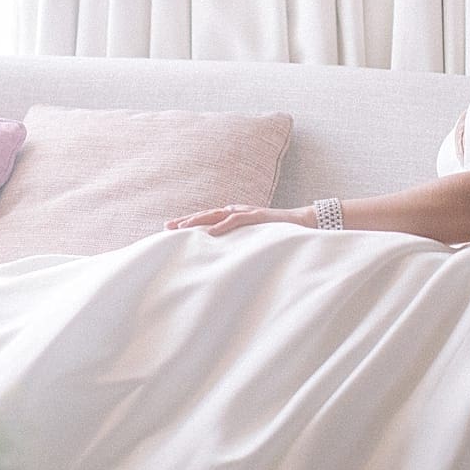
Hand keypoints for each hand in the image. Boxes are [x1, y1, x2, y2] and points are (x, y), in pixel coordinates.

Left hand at [165, 203, 315, 234]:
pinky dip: (223, 225)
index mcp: (232, 216)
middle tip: (167, 228)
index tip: (168, 231)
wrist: (303, 223)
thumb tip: (221, 258)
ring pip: (216, 214)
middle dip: (186, 221)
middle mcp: (235, 211)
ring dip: (198, 220)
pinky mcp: (257, 216)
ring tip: (182, 228)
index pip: (206, 219)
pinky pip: (237, 220)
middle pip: (205, 214)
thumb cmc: (275, 233)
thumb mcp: (252, 239)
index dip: (188, 223)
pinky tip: (211, 232)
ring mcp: (245, 212)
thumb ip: (237, 243)